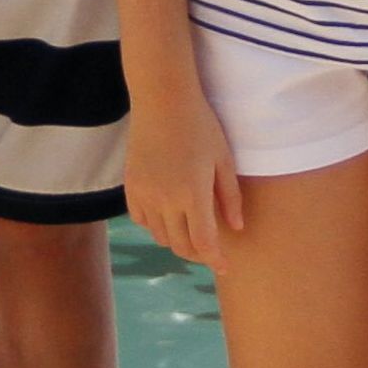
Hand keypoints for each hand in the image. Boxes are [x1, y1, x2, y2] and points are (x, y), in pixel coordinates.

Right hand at [124, 86, 244, 265]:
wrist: (162, 100)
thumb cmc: (200, 124)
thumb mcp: (223, 159)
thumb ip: (229, 197)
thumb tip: (236, 228)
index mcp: (193, 194)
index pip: (204, 243)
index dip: (215, 260)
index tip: (225, 268)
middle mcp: (165, 200)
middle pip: (180, 245)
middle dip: (198, 254)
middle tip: (210, 252)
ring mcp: (145, 194)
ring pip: (160, 236)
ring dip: (177, 240)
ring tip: (191, 233)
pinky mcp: (131, 186)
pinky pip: (142, 220)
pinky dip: (156, 226)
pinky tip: (168, 217)